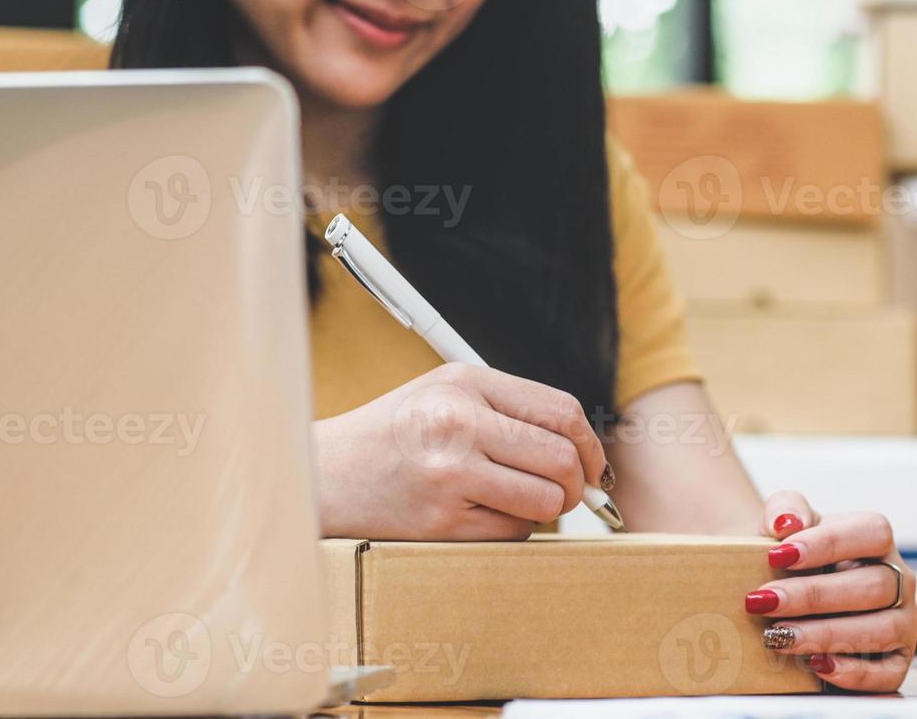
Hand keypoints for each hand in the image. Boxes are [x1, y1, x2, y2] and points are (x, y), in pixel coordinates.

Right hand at [312, 362, 609, 540]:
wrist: (323, 474)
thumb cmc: (395, 434)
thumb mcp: (446, 394)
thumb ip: (511, 410)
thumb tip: (583, 448)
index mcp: (465, 383)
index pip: (560, 411)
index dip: (589, 443)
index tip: (592, 463)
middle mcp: (458, 423)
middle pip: (561, 460)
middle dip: (576, 484)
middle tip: (566, 493)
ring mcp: (449, 474)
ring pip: (545, 502)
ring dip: (546, 510)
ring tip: (519, 502)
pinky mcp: (440, 521)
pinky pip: (512, 533)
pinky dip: (510, 530)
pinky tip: (481, 515)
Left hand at [745, 491, 916, 691]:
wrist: (786, 595)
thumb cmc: (791, 559)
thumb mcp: (785, 527)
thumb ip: (785, 509)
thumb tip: (787, 523)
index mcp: (877, 540)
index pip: (871, 532)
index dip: (827, 543)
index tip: (778, 555)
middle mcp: (899, 580)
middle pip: (873, 586)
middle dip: (813, 596)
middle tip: (764, 602)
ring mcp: (902, 622)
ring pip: (880, 630)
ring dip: (825, 635)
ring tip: (778, 637)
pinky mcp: (897, 661)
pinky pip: (887, 673)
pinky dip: (853, 673)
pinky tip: (816, 664)